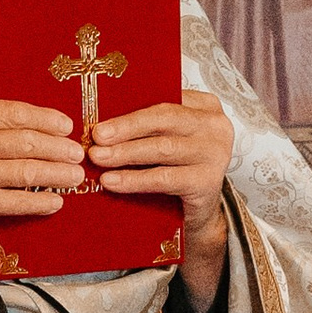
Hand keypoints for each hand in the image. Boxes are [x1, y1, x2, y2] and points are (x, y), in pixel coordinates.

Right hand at [0, 98, 86, 239]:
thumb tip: (30, 123)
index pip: (14, 113)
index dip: (46, 119)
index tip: (66, 125)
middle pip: (27, 142)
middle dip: (59, 148)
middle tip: (77, 152)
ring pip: (27, 171)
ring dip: (58, 174)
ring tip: (76, 176)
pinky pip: (16, 202)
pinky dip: (40, 202)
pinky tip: (56, 201)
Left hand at [88, 91, 233, 301]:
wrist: (199, 212)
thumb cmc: (179, 169)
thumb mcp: (168, 139)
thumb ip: (148, 125)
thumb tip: (103, 120)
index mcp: (205, 106)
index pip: (164, 100)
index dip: (129, 109)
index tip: (100, 117)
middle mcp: (215, 125)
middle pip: (164, 119)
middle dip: (126, 128)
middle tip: (96, 137)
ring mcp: (215, 153)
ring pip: (163, 148)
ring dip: (125, 153)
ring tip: (98, 158)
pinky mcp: (208, 182)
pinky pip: (164, 178)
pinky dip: (134, 179)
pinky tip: (112, 181)